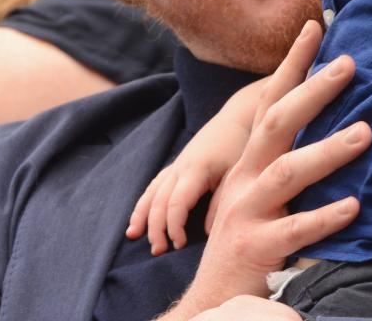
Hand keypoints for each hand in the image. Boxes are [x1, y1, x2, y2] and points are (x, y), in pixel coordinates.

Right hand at [126, 113, 249, 254]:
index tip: (178, 245)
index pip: (176, 204)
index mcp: (195, 171)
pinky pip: (154, 184)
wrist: (235, 119)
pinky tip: (139, 215)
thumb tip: (205, 233)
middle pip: (158, 201)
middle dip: (155, 228)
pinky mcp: (176, 165)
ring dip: (142, 215)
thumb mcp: (234, 175)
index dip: (173, 227)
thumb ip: (219, 203)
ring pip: (151, 192)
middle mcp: (179, 168)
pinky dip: (144, 201)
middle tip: (158, 251)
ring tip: (133, 236)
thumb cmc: (238, 147)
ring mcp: (175, 166)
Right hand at [167, 20, 371, 316]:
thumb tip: (340, 125)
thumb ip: (291, 162)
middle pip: (276, 124)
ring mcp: (246, 211)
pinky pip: (295, 228)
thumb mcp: (262, 193)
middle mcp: (243, 178)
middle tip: (349, 63)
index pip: (270, 101)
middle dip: (312, 91)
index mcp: (248, 161)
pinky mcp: (257, 247)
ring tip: (367, 133)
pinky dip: (324, 215)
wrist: (213, 299)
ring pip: (285, 172)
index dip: (292, 64)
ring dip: (327, 150)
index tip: (315, 27)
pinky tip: (354, 206)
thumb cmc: (251, 238)